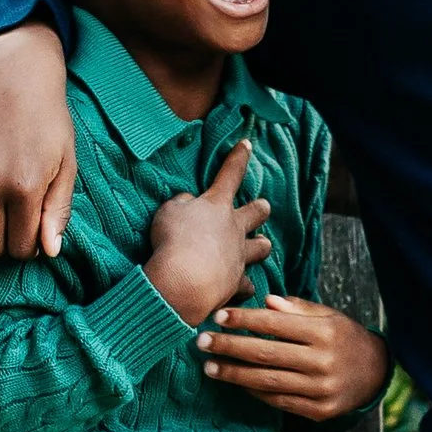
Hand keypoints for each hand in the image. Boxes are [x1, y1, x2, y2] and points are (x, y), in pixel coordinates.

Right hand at [0, 22, 77, 262]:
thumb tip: (50, 252)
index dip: (29, 248)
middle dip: (3, 244)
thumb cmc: (49, 124)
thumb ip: (58, 211)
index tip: (33, 233)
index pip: (20, 248)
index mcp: (24, 188)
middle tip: (13, 225)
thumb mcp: (66, 166)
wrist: (17, 79)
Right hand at [145, 143, 273, 324]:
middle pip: (258, 212)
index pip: (230, 174)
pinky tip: (238, 288)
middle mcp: (234, 229)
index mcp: (217, 206)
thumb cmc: (173, 241)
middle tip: (259, 209)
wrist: (184, 282)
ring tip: (256, 247)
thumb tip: (189, 201)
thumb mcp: (168, 212)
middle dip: (260, 209)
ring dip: (260, 245)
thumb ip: (181, 203)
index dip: (238, 157)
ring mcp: (239, 257)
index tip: (247, 144)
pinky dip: (243, 286)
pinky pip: (248, 285)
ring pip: (262, 247)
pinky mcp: (237, 283)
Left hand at [200, 296, 390, 427]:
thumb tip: (265, 302)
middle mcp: (323, 361)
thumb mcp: (328, 316)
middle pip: (266, 354)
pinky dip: (254, 392)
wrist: (376, 374)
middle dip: (230, 347)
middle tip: (201, 342)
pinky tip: (235, 382)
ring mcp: (321, 389)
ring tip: (209, 367)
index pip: (276, 323)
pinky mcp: (318, 411)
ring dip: (234, 374)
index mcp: (325, 332)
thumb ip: (296, 309)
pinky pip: (278, 401)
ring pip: (267, 381)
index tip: (218, 316)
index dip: (244, 320)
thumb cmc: (344, 338)